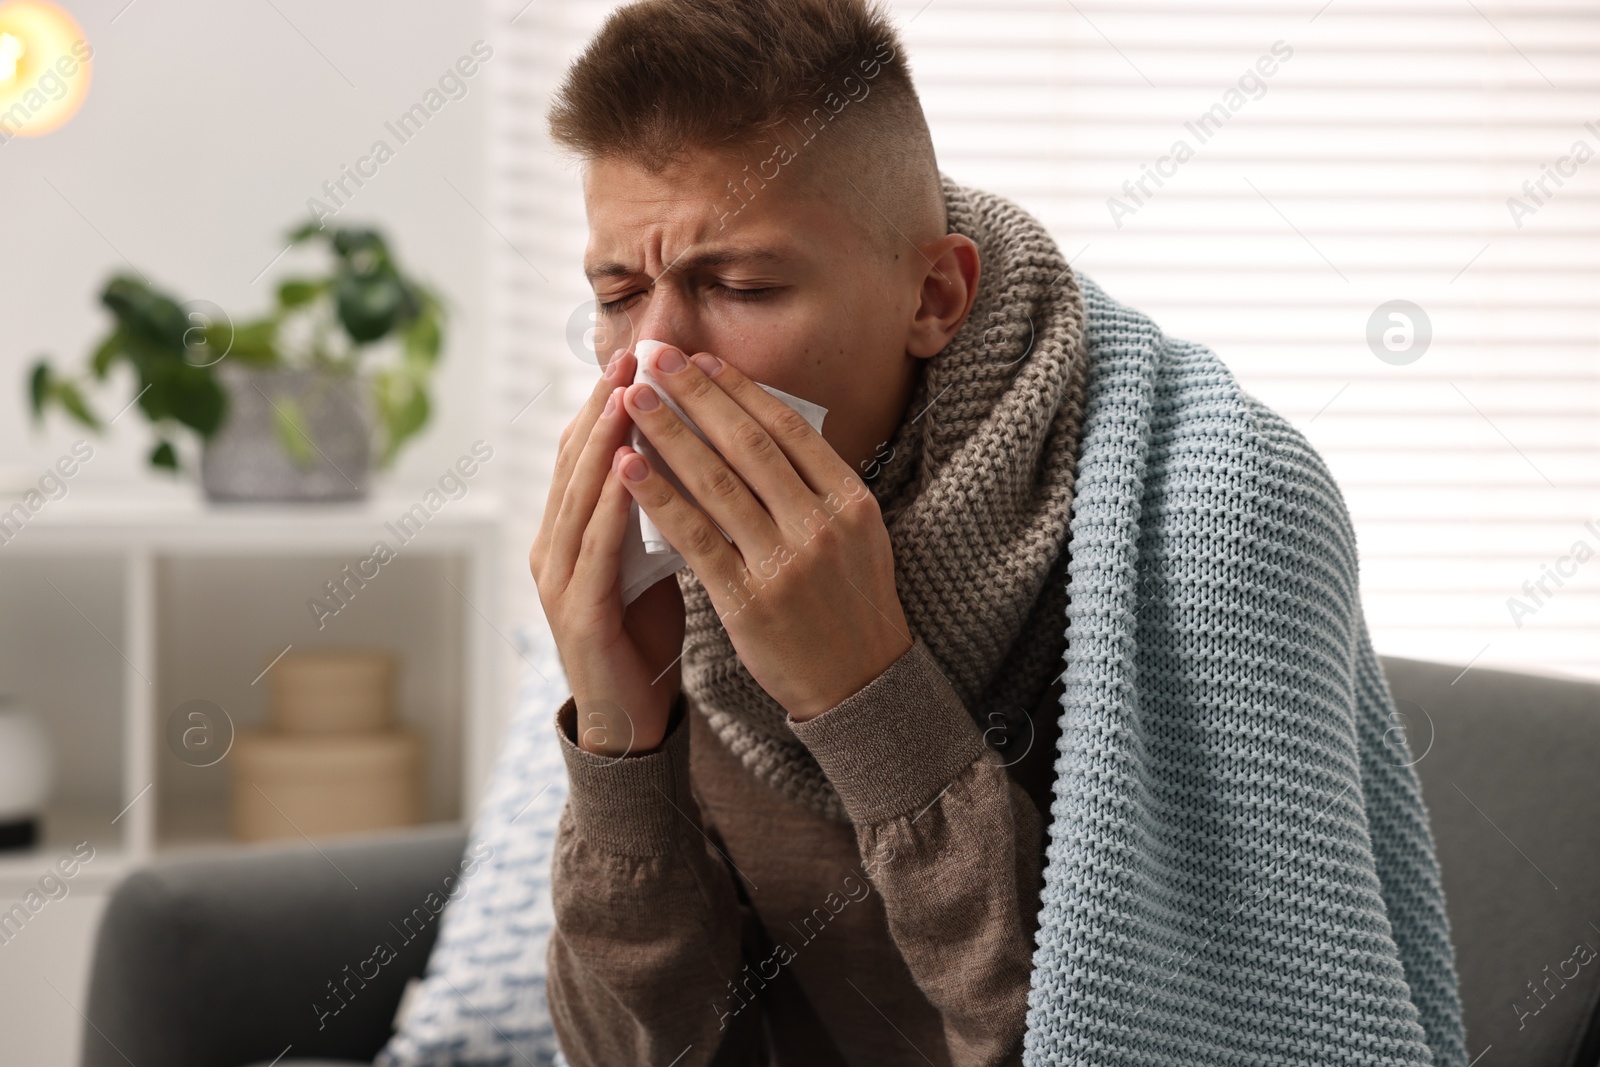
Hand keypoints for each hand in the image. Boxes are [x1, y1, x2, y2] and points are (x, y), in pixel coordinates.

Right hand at [530, 348, 685, 756]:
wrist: (629, 717)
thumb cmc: (643, 631)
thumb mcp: (649, 556)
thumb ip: (654, 507)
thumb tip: (689, 446)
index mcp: (571, 528)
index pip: (588, 449)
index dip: (611, 399)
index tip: (644, 352)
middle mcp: (554, 544)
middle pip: (577, 459)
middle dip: (605, 404)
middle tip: (633, 354)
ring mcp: (558, 578)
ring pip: (578, 495)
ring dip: (604, 442)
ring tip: (628, 394)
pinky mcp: (577, 612)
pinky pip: (595, 547)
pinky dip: (611, 505)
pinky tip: (630, 470)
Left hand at [615, 343, 911, 722]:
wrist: (860, 684)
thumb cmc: (850, 602)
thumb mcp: (856, 533)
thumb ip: (816, 483)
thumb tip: (762, 424)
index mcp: (850, 500)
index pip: (788, 429)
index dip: (739, 390)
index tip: (699, 361)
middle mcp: (820, 525)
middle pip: (748, 445)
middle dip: (695, 395)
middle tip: (654, 359)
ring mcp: (784, 564)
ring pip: (716, 484)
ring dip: (667, 434)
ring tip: (631, 400)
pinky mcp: (747, 601)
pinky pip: (694, 538)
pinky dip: (659, 498)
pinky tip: (628, 469)